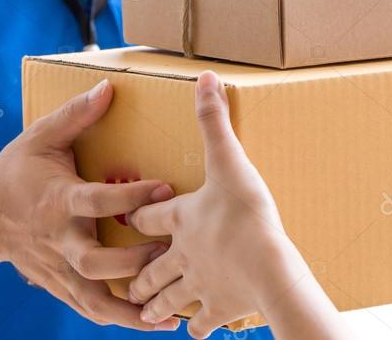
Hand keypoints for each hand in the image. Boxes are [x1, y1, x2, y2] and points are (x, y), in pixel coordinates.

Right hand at [0, 79, 180, 331]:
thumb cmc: (16, 171)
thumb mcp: (41, 136)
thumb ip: (76, 115)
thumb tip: (108, 87)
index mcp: (58, 200)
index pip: (97, 201)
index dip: (130, 197)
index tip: (165, 188)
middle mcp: (59, 239)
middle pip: (94, 261)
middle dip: (133, 261)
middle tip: (170, 252)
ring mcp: (59, 268)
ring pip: (94, 298)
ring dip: (132, 308)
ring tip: (170, 311)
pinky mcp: (60, 285)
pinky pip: (91, 309)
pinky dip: (121, 319)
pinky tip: (154, 323)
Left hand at [126, 71, 321, 337]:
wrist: (267, 268)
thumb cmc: (247, 214)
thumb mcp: (229, 160)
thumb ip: (214, 119)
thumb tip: (203, 77)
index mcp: (178, 218)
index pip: (144, 216)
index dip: (132, 213)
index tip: (123, 216)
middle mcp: (180, 254)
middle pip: (150, 265)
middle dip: (138, 271)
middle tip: (126, 276)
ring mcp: (198, 284)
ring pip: (167, 297)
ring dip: (155, 302)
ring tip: (143, 309)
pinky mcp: (219, 307)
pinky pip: (203, 321)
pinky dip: (197, 326)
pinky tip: (194, 331)